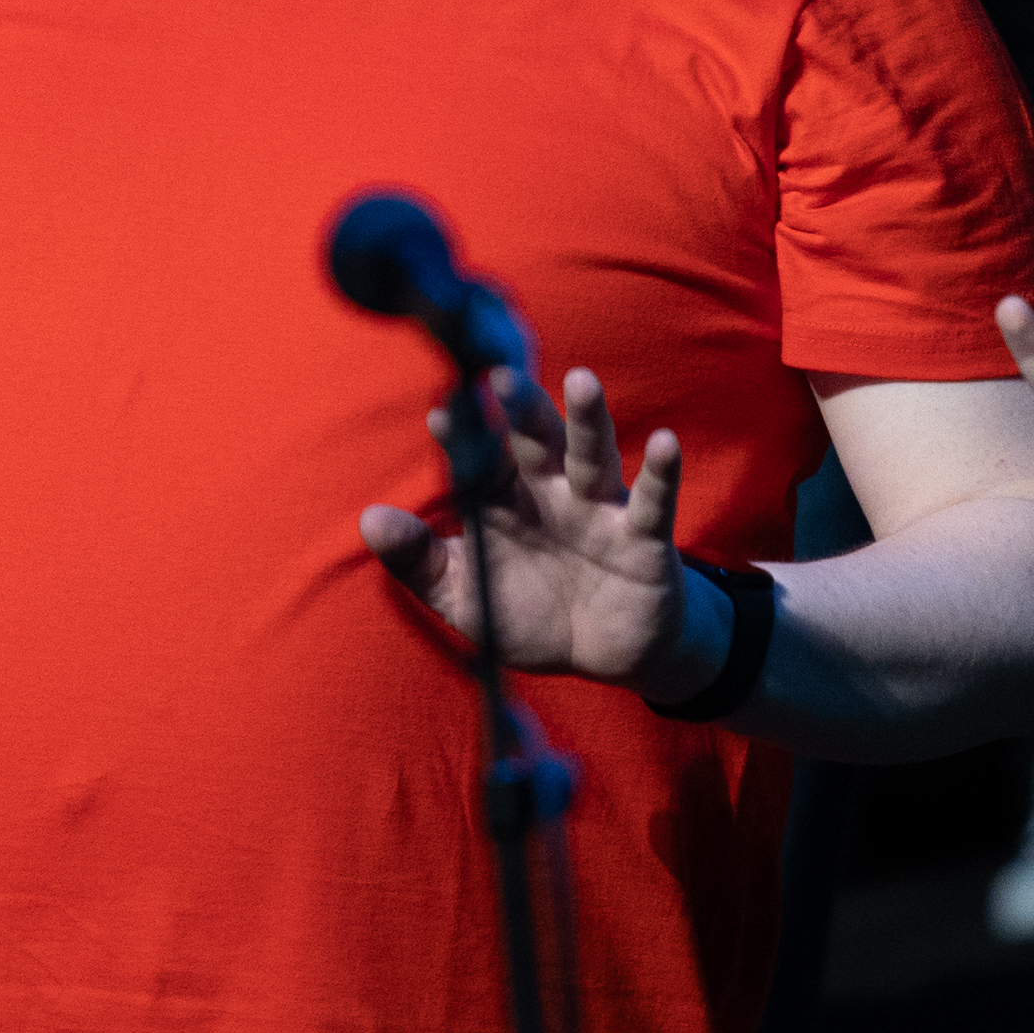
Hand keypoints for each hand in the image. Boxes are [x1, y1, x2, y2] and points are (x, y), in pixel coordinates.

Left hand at [357, 360, 691, 686]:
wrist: (605, 657)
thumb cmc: (531, 615)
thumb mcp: (466, 596)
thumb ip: (420, 562)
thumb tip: (368, 520)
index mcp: (504, 500)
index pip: (479, 460)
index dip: (463, 437)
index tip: (442, 411)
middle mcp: (551, 491)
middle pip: (535, 441)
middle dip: (521, 408)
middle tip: (500, 375)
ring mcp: (599, 509)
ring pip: (592, 454)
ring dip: (588, 419)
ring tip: (581, 380)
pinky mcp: (643, 538)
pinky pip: (652, 502)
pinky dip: (661, 473)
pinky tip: (665, 443)